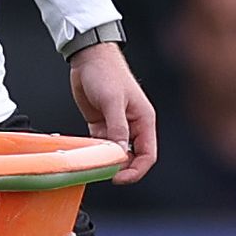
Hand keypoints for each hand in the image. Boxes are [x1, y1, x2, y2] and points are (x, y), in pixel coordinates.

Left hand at [71, 39, 158, 181]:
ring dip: (107, 160)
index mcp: (144, 120)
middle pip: (132, 157)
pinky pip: (101, 144)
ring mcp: (117, 125)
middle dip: (121, 168)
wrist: (88, 57)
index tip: (119, 178)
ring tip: (95, 163)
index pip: (147, 154)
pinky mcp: (101, 124)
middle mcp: (133, 125)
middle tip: (104, 172)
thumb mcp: (113, 101)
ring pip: (116, 152)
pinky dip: (96, 151)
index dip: (136, 170)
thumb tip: (119, 152)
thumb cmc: (106, 72)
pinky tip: (88, 153)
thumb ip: (117, 128)